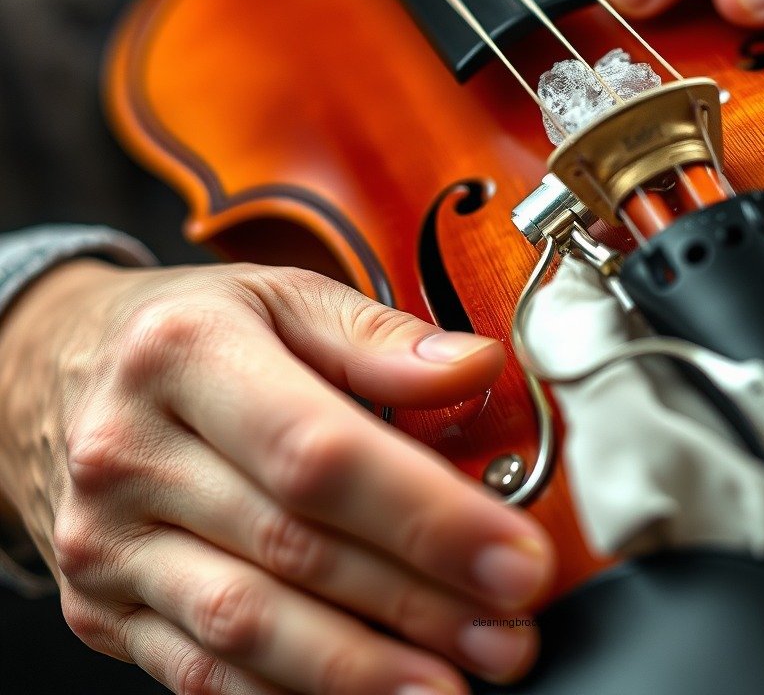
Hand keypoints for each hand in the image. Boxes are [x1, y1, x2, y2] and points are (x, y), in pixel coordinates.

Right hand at [0, 260, 552, 694]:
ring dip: (364, 667)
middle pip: (293, 547)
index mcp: (184, 354)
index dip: (424, 513)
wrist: (60, 368)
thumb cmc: (190, 327)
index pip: (317, 450)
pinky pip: (202, 672)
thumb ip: (377, 336)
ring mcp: (108, 543)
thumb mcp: (279, 296)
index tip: (514, 553)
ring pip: (247, 627)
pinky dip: (294, 693)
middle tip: (511, 627)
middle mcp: (132, 453)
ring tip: (459, 677)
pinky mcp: (103, 607)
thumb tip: (473, 369)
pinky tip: (371, 692)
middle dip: (417, 601)